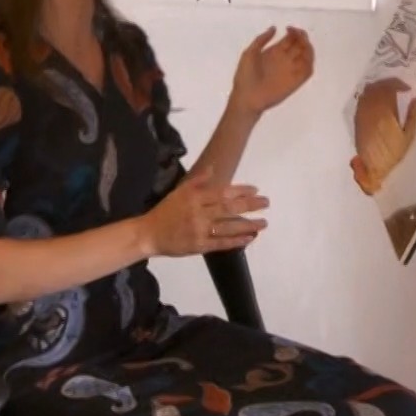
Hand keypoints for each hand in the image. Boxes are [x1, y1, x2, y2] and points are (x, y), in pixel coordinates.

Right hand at [139, 168, 267, 257]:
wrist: (149, 234)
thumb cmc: (165, 212)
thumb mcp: (179, 192)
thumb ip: (197, 181)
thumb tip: (213, 168)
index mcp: (194, 198)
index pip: (222, 192)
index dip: (240, 191)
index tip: (256, 189)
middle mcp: (199, 214)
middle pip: (229, 209)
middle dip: (250, 205)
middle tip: (266, 203)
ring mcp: (200, 231)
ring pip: (228, 228)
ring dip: (248, 225)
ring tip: (263, 223)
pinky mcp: (199, 247)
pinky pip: (221, 244)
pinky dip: (237, 242)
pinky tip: (250, 238)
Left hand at [229, 26, 314, 116]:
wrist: (246, 97)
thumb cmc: (245, 76)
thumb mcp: (249, 53)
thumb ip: (261, 40)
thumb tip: (274, 28)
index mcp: (274, 52)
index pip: (290, 39)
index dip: (293, 32)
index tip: (289, 28)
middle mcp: (285, 60)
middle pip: (300, 46)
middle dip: (302, 37)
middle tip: (299, 34)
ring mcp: (291, 71)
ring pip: (307, 56)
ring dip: (308, 48)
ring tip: (302, 43)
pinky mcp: (295, 82)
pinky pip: (307, 71)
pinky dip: (310, 62)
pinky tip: (304, 56)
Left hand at [350, 78, 415, 195]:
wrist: (373, 166)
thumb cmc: (393, 153)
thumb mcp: (409, 136)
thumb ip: (412, 115)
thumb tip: (415, 99)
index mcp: (385, 113)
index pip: (388, 89)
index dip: (398, 84)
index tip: (407, 89)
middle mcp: (371, 110)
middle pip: (377, 87)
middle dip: (388, 84)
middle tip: (399, 88)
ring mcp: (362, 113)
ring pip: (367, 92)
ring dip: (378, 88)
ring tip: (389, 92)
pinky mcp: (357, 119)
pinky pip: (362, 100)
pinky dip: (370, 96)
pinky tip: (378, 101)